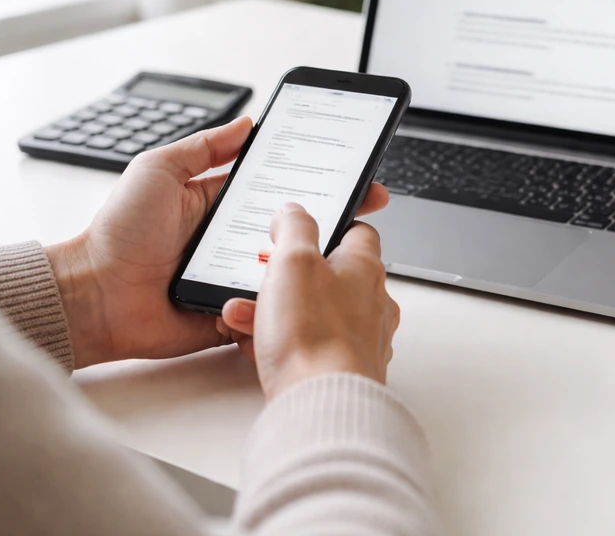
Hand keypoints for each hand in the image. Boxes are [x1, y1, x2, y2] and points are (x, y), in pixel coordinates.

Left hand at [44, 116, 389, 367]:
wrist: (94, 295)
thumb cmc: (119, 231)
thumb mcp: (159, 170)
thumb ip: (203, 147)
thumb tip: (246, 123)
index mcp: (223, 204)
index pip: (282, 189)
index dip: (318, 180)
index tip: (352, 172)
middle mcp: (235, 240)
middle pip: (297, 228)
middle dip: (336, 217)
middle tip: (368, 206)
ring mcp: (237, 276)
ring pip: (291, 268)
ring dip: (315, 258)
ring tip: (338, 245)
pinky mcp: (234, 311)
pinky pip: (270, 306)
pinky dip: (288, 299)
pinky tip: (308, 287)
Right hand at [219, 203, 399, 399]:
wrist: (321, 403)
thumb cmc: (315, 335)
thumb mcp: (294, 260)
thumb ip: (295, 228)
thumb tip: (295, 212)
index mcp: (365, 268)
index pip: (357, 232)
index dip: (328, 224)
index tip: (304, 226)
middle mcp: (370, 302)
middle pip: (327, 276)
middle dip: (285, 276)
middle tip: (261, 277)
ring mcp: (359, 339)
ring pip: (311, 313)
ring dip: (273, 310)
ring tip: (243, 313)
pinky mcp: (341, 370)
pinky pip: (306, 346)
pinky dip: (278, 341)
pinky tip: (252, 343)